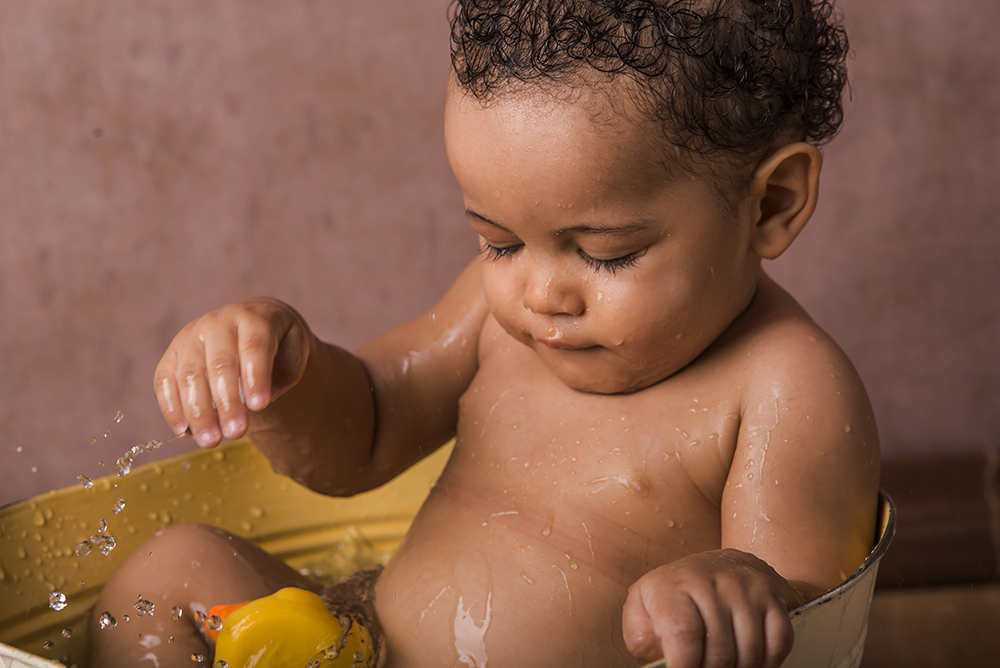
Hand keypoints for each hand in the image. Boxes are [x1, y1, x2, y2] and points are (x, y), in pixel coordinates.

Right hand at [154, 299, 311, 447]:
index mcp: (253, 319)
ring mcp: (190, 337)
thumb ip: (278, 380)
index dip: (255, 377)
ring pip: (189, 374)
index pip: (253, 346)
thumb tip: (251, 406)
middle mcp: (218, 323)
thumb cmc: (277, 346)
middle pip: (219, 363)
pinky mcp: (171, 354)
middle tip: (236, 433)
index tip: (259, 406)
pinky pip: (164, 381)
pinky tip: (184, 431)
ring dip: (198, 411)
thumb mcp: (292, 356)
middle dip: (227, 401)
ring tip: (211, 441)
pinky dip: (171, 408)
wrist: (252, 324)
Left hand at [622, 549, 794, 667]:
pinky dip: (767, 662)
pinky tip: (748, 659)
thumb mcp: (643, 606)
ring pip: (750, 653)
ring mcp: (746, 589)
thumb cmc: (678, 592)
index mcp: (675, 587)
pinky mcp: (771, 597)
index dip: (684, 665)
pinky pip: (779, 644)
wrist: (717, 563)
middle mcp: (713, 583)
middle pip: (720, 652)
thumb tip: (660, 660)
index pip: (684, 634)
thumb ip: (641, 636)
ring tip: (722, 665)